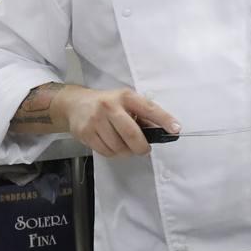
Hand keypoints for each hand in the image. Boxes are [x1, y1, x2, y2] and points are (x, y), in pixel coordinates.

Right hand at [53, 87, 178, 157]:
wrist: (75, 104)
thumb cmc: (107, 104)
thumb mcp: (125, 102)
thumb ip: (142, 115)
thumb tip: (161, 131)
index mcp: (125, 97)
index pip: (149, 108)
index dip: (164, 119)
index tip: (176, 129)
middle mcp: (110, 106)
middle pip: (132, 134)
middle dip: (142, 147)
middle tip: (144, 149)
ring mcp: (96, 120)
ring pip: (119, 147)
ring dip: (126, 151)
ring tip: (124, 145)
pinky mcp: (86, 133)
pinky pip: (106, 152)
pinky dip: (113, 153)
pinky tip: (112, 145)